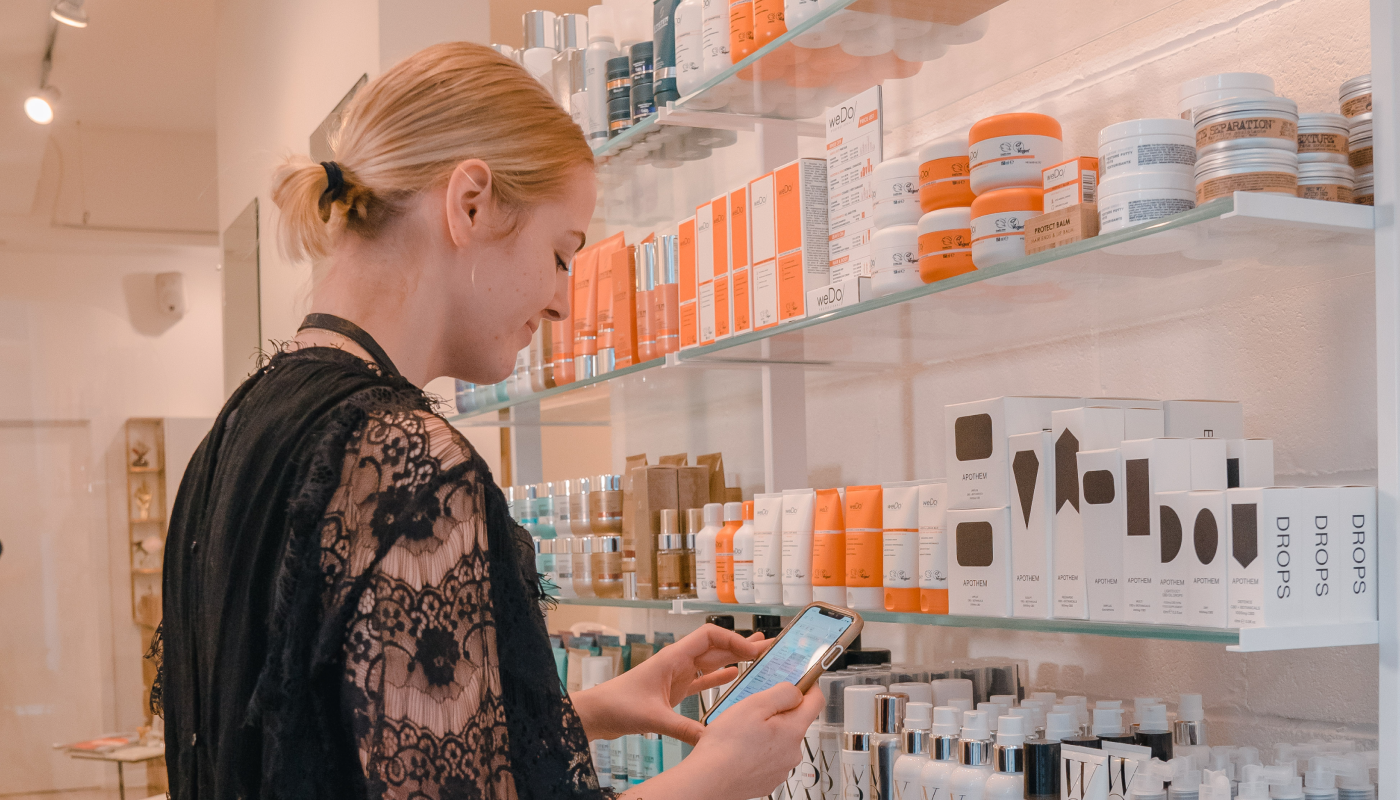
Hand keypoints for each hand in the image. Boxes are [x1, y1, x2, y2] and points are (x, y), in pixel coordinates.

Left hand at [571, 624, 769, 743]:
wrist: (597, 713)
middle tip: (769, 646)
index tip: (753, 651)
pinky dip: (720, 678)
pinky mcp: (674, 690)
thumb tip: (711, 740)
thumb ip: (684, 729)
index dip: (733, 640)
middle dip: (742, 646)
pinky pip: (703, 680)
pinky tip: (736, 677)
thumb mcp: (653, 718)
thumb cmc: (617, 705)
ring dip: (735, 659)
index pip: (710, 636)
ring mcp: (677, 675)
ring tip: (759, 656)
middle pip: (716, 648)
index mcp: (673, 658)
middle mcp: (678, 662)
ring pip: (712, 663)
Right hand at [681, 682, 822, 799]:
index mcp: (793, 731)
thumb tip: (796, 690)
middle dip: (778, 711)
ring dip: (767, 731)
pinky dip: (758, 749)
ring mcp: (781, 768)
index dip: (808, 686)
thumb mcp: (754, 705)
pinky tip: (741, 748)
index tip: (799, 680)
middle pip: (795, 721)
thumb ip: (782, 693)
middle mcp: (792, 752)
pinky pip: (769, 757)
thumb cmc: (726, 746)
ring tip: (741, 731)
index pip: (816, 701)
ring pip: (780, 740)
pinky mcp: (768, 779)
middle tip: (754, 707)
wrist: (708, 780)